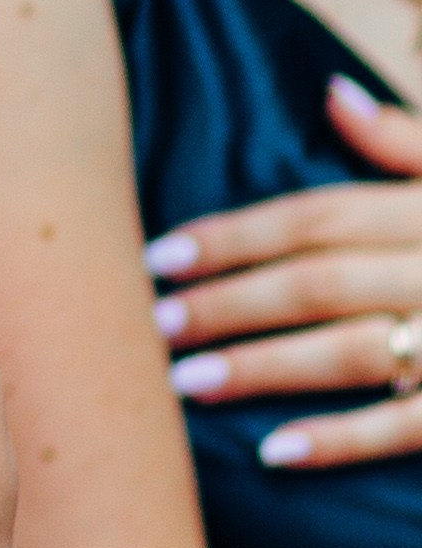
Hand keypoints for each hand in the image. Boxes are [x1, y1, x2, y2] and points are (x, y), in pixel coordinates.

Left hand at [149, 75, 421, 468]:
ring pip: (349, 350)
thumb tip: (330, 94)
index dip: (235, 234)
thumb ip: (410, 139)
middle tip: (151, 324)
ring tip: (184, 383)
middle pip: (316, 282)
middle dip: (227, 302)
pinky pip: (408, 423)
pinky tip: (275, 454)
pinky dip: (342, 439)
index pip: (316, 215)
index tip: (161, 254)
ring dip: (262, 368)